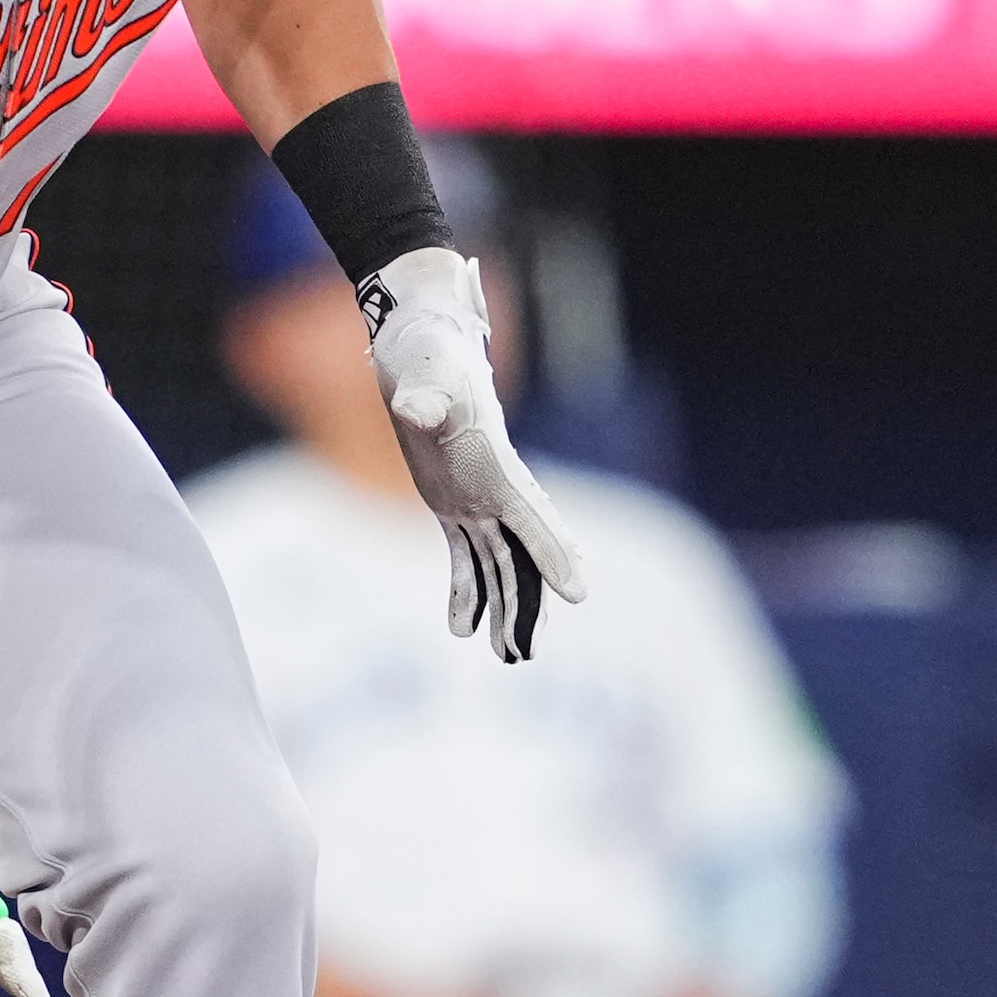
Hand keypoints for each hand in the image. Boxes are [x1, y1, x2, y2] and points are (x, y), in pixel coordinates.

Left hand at [356, 248, 589, 661]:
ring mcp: (476, 497)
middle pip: (521, 555)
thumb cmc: (428, 352)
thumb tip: (417, 408)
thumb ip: (425, 397)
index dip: (554, 553)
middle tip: (525, 653)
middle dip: (528, 604)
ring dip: (503, 608)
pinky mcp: (451, 501)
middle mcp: (495, 487)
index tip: (580, 592)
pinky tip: (462, 628)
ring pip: (500, 563)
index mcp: (497, 465)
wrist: (421, 340)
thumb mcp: (425, 372)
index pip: (532, 517)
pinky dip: (466, 589)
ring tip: (505, 656)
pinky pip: (466, 553)